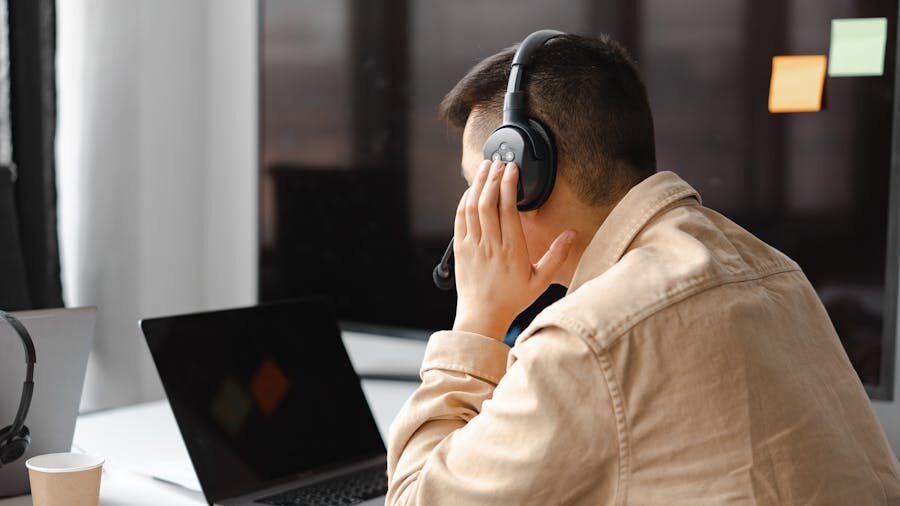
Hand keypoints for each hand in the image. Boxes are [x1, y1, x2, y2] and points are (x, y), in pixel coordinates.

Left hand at [452, 159, 574, 340]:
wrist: (481, 317)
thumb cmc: (512, 300)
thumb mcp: (541, 281)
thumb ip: (556, 255)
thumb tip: (571, 234)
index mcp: (512, 250)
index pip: (508, 209)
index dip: (509, 185)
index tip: (513, 169)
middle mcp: (491, 245)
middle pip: (488, 202)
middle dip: (493, 177)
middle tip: (500, 161)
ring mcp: (473, 246)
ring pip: (472, 207)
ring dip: (478, 184)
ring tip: (486, 167)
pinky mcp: (460, 249)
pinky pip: (460, 218)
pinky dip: (465, 200)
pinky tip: (471, 189)